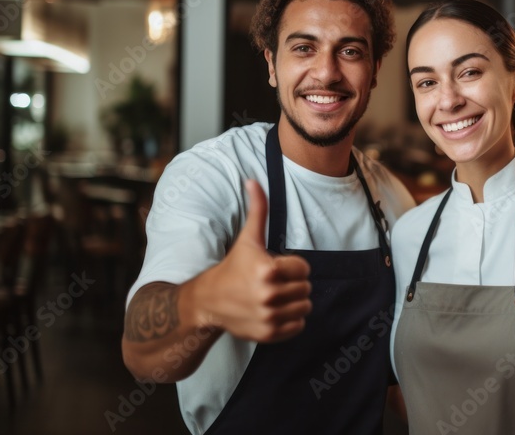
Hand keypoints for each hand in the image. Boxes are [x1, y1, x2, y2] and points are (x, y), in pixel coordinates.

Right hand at [194, 180, 311, 342]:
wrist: (208, 302)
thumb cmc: (232, 267)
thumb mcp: (247, 239)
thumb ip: (257, 209)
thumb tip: (253, 180)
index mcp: (268, 270)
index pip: (304, 268)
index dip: (292, 266)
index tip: (277, 267)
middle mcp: (269, 295)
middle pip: (306, 288)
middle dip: (294, 284)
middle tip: (274, 282)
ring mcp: (269, 317)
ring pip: (305, 308)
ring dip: (294, 302)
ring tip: (276, 296)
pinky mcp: (269, 334)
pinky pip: (298, 327)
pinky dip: (291, 321)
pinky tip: (274, 311)